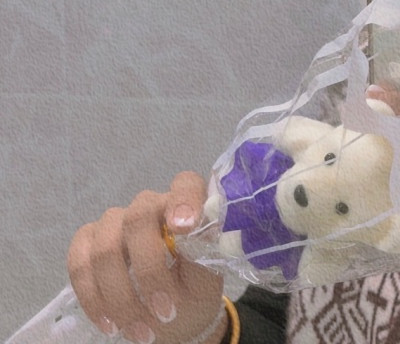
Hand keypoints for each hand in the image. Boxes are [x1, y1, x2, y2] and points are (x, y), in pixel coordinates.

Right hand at [67, 172, 225, 343]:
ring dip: (121, 296)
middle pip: (139, 217)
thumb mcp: (208, 276)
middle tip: (166, 313)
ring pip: (106, 246)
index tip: (184, 228)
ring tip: (142, 332)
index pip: (186, 184)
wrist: (171, 315)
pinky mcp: (89, 242)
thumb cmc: (195, 289)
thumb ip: (205, 251)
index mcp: (187, 205)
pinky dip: (92, 296)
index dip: (183, 200)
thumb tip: (202, 232)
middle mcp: (150, 205)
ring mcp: (117, 221)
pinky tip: (109, 323)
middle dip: (149, 270)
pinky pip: (78, 262)